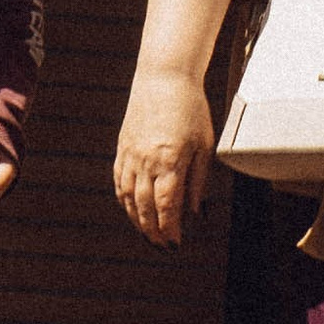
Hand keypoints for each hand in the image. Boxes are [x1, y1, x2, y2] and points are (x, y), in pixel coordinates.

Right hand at [114, 68, 216, 249]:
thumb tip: (195, 211)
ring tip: (147, 233)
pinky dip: (124, 200)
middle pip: (145, 207)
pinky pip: (119, 181)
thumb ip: (198, 180)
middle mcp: (146, 161)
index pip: (166, 206)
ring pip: (128, 198)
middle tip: (162, 245)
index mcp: (170, 161)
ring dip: (137, 220)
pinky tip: (131, 208)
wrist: (164, 78)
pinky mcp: (122, 147)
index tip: (175, 243)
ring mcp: (131, 154)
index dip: (170, 229)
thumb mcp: (204, 145)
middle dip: (153, 231)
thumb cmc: (189, 107)